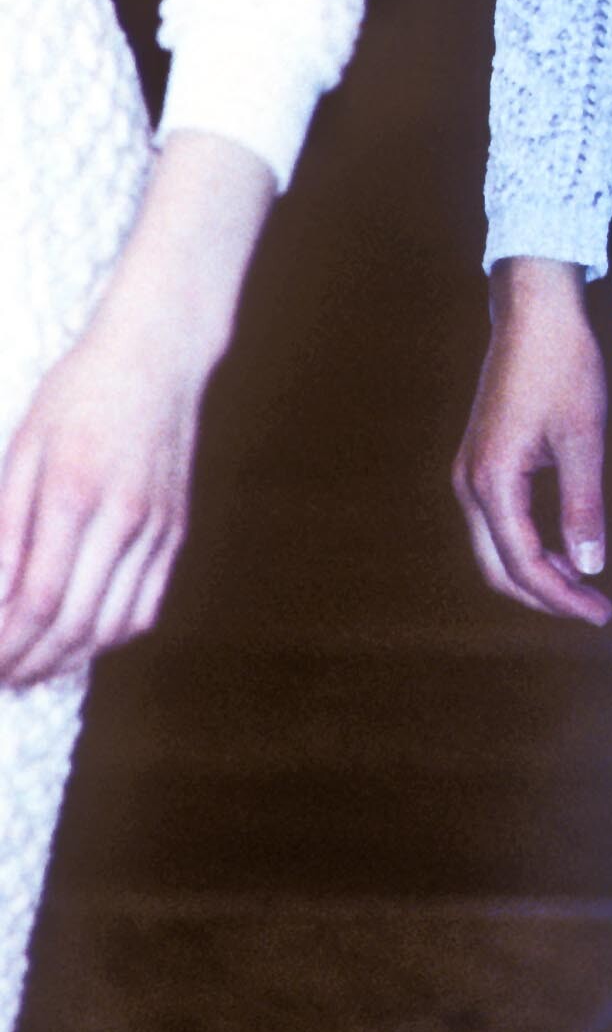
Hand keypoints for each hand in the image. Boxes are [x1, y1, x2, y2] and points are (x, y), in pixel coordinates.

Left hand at [0, 132, 272, 688]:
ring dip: (67, 660)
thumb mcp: (22, 448)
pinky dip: (108, 637)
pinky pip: (144, 606)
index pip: (37, 599)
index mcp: (76, 492)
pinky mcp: (175, 530)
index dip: (4, 644)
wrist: (158, 356)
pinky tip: (79, 639)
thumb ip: (6, 526)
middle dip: (30, 663)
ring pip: (112, 625)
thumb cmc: (79, 394)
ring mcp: (157, 527)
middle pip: (75, 624)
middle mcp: (124, 517)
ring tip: (32, 668)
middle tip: (1, 676)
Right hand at [453, 259, 611, 625]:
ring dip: (535, 573)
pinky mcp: (481, 460)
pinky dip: (526, 544)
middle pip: (499, 568)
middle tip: (594, 608)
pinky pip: (497, 522)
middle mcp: (469, 483)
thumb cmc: (562, 365)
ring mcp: (470, 471)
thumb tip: (587, 567)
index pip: (524, 564)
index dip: (562, 598)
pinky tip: (563, 545)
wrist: (535, 310)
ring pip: (494, 548)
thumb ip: (583, 505)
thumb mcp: (583, 437)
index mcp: (492, 482)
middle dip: (545, 596)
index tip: (602, 612)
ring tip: (584, 583)